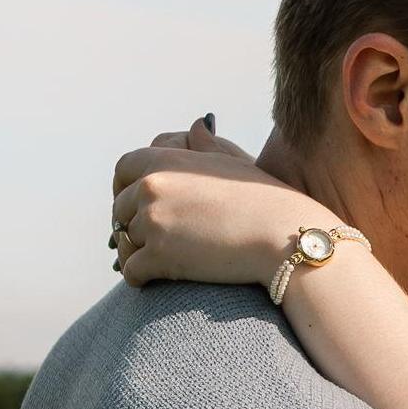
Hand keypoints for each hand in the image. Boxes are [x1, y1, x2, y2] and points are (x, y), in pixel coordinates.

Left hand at [110, 118, 330, 289]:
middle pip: (121, 210)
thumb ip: (205, 147)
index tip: (142, 208)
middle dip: (134, 226)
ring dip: (139, 255)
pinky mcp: (159, 256)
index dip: (127, 191)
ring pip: (126, 242)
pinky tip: (157, 282)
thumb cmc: (267, 202)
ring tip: (160, 265)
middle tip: (156, 243)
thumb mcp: (232, 163)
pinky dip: (141, 279)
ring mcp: (153, 221)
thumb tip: (196, 126)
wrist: (286, 238)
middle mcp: (150, 187)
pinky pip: (132, 271)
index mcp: (162, 160)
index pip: (123, 171)